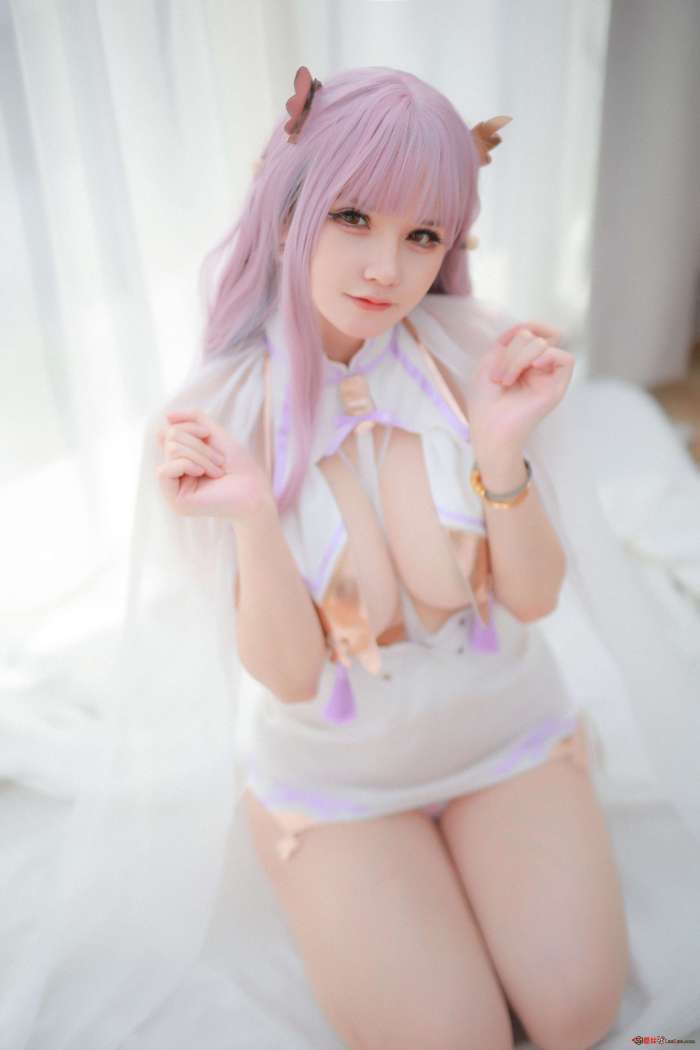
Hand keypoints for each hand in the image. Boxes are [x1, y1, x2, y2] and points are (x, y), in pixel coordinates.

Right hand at [156, 409, 273, 520]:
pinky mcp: (174, 500)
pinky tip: (202, 474)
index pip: (169, 431)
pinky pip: (164, 470)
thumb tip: (166, 416)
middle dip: (198, 444)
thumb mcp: (215, 434)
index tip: (208, 434)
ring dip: (200, 455)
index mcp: (181, 459)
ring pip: (171, 450)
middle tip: (219, 460)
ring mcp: (173, 488)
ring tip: (216, 471)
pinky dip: (187, 465)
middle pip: (170, 438)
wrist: (254, 490)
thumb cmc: (239, 465)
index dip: (189, 426)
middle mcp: (174, 473)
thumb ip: (194, 420)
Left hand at [465, 321, 574, 451]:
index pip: (531, 332)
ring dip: (520, 357)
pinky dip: (549, 356)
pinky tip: (534, 367)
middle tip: (498, 375)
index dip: (523, 328)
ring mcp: (547, 377)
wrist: (489, 427)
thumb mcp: (490, 361)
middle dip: (512, 351)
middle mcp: (536, 367)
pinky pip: (565, 359)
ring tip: (506, 379)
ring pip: (545, 345)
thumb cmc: (485, 400)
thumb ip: (509, 340)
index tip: (505, 341)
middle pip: (533, 337)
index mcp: (521, 361)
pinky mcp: (558, 387)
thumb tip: (531, 328)